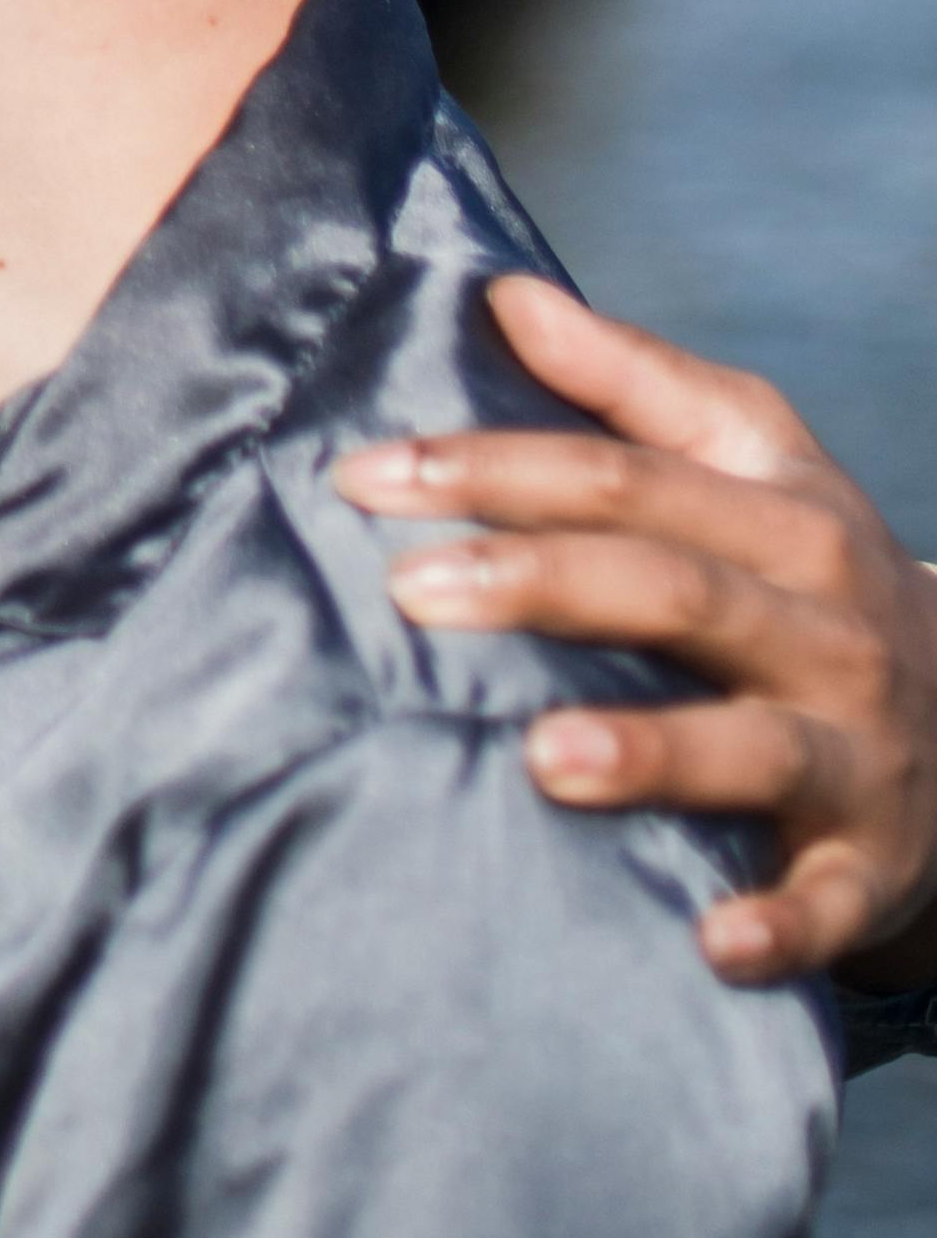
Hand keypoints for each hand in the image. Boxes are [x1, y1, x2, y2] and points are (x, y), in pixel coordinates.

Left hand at [333, 274, 936, 988]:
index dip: (494, 468)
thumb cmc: (816, 575)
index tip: (367, 475)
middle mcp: (823, 626)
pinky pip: (826, 902)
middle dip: (541, 583)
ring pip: (751, 743)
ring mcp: (853, 749)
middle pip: (673, 589)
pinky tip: (710, 942)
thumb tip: (505, 296)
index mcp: (784, 517)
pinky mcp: (870, 865)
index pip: (624, 476)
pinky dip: (777, 924)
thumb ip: (631, 379)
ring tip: (539, 756)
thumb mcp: (755, 459)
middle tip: (409, 592)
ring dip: (651, 752)